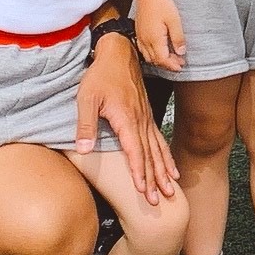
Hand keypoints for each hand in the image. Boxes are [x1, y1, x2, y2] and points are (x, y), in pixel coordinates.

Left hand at [75, 32, 179, 203]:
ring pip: (158, 150)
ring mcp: (147, 119)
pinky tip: (172, 168)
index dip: (139, 173)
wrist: (119, 53)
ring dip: (164, 171)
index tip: (143, 191)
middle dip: (154, 179)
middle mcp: (141, 122)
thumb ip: (86, 124)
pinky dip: (166, 156)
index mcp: (127, 119)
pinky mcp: (147, 116)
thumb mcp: (86, 98)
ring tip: (171, 189)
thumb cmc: (100, 75)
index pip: (135, 152)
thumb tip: (83, 149)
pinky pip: (160, 141)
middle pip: (150, 156)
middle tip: (159, 200)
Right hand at [131, 0, 186, 73]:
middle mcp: (145, 40)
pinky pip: (143, 49)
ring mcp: (140, 37)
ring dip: (160, 60)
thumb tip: (181, 52)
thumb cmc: (161, 4)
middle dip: (167, 64)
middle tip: (179, 62)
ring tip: (171, 57)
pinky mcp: (139, 32)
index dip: (172, 65)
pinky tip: (159, 49)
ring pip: (148, 56)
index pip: (163, 59)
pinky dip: (152, 54)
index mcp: (154, 39)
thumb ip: (178, 38)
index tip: (181, 66)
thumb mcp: (175, 20)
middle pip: (155, 60)